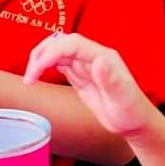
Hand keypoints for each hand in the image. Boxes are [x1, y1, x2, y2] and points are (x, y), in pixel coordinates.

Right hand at [24, 32, 152, 138]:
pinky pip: (58, 64)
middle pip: (61, 43)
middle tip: (30, 75)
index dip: (53, 52)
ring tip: (30, 78)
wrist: (134, 122)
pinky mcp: (79, 75)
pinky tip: (37, 78)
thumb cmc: (132, 111)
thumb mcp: (123, 98)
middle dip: (42, 54)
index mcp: (103, 57)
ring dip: (40, 60)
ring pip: (56, 52)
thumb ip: (110, 79)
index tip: (39, 67)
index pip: (72, 44)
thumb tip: (98, 60)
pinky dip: (44, 67)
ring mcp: (85, 65)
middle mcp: (93, 56)